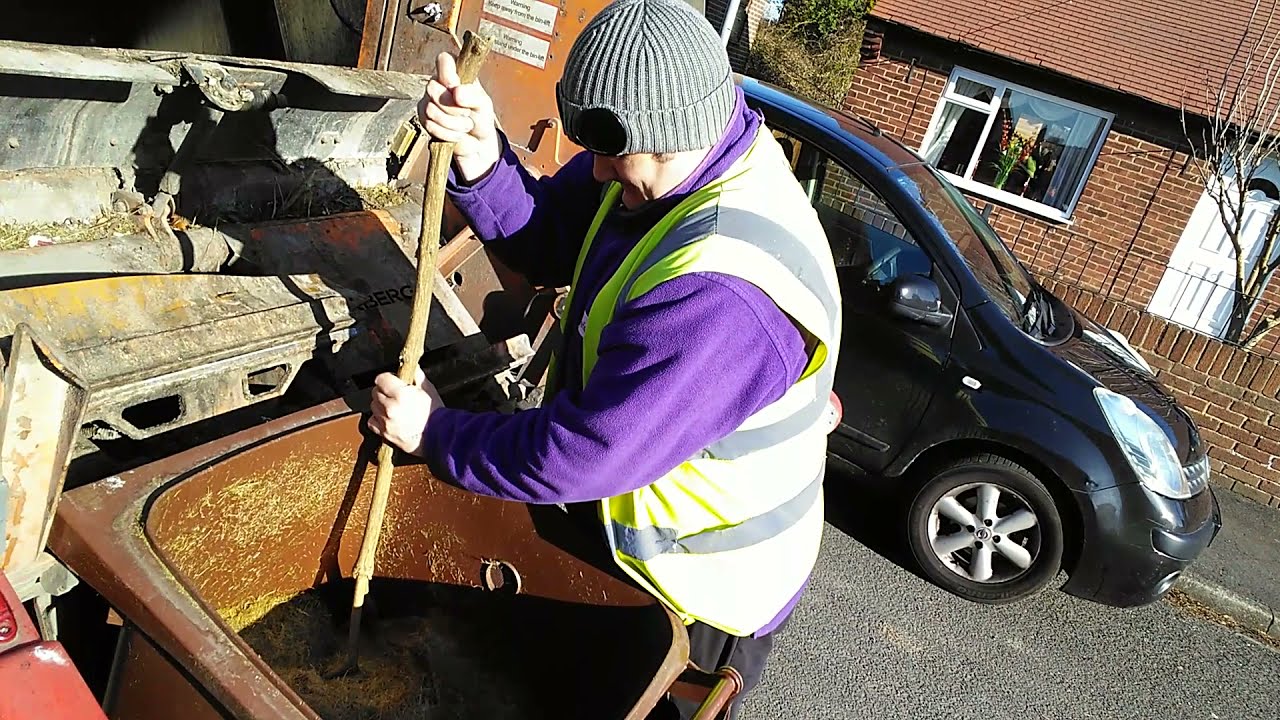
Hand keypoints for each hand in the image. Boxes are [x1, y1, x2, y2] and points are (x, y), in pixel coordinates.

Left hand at [368, 367, 443, 455]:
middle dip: (384, 391)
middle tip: (396, 394)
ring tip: (394, 407)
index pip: (381, 378)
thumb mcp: (428, 389)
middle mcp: (390, 407)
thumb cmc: (435, 414)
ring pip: (373, 406)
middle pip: (375, 392)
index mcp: (400, 394)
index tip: (393, 381)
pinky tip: (389, 417)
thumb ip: (416, 375)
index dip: (388, 378)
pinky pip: (372, 421)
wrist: (439, 437)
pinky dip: (378, 418)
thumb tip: (411, 366)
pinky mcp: (384, 433)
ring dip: (381, 404)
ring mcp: (385, 421)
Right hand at [418, 50, 500, 182]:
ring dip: (453, 123)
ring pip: (431, 109)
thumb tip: (457, 92)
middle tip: (467, 113)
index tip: (456, 87)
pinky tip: (457, 134)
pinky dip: (447, 133)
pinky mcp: (425, 120)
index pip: (444, 60)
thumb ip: (473, 95)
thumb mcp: (484, 104)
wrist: (479, 144)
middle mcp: (439, 85)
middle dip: (453, 107)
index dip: (447, 73)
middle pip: (432, 87)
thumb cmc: (481, 118)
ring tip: (466, 125)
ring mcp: (429, 102)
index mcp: (455, 74)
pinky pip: (430, 125)